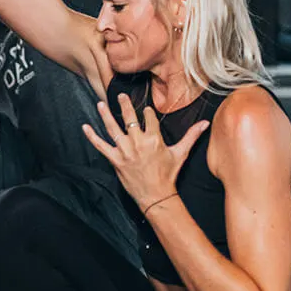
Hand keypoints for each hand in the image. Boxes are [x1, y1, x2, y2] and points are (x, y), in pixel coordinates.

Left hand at [82, 93, 208, 213]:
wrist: (156, 195)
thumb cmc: (169, 174)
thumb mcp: (180, 153)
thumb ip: (191, 136)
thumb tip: (206, 123)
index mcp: (154, 139)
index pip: (149, 118)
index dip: (148, 113)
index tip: (146, 109)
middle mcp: (138, 142)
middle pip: (129, 118)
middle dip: (124, 105)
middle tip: (120, 95)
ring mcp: (125, 151)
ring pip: (113, 128)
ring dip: (105, 115)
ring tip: (100, 103)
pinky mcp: (115, 160)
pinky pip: (100, 146)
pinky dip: (92, 136)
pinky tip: (85, 127)